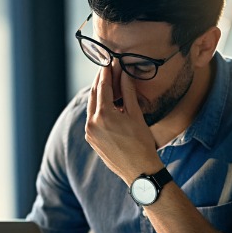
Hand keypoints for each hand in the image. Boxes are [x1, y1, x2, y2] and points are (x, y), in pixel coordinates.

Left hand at [85, 65, 162, 184]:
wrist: (139, 171)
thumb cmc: (142, 143)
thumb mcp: (136, 115)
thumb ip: (128, 92)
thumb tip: (124, 73)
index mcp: (104, 115)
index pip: (103, 86)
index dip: (107, 72)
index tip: (110, 61)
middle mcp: (92, 123)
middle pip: (94, 95)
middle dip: (100, 81)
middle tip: (107, 69)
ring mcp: (90, 133)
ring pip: (92, 107)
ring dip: (99, 94)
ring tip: (108, 84)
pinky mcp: (91, 140)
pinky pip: (92, 119)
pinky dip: (98, 109)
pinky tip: (107, 104)